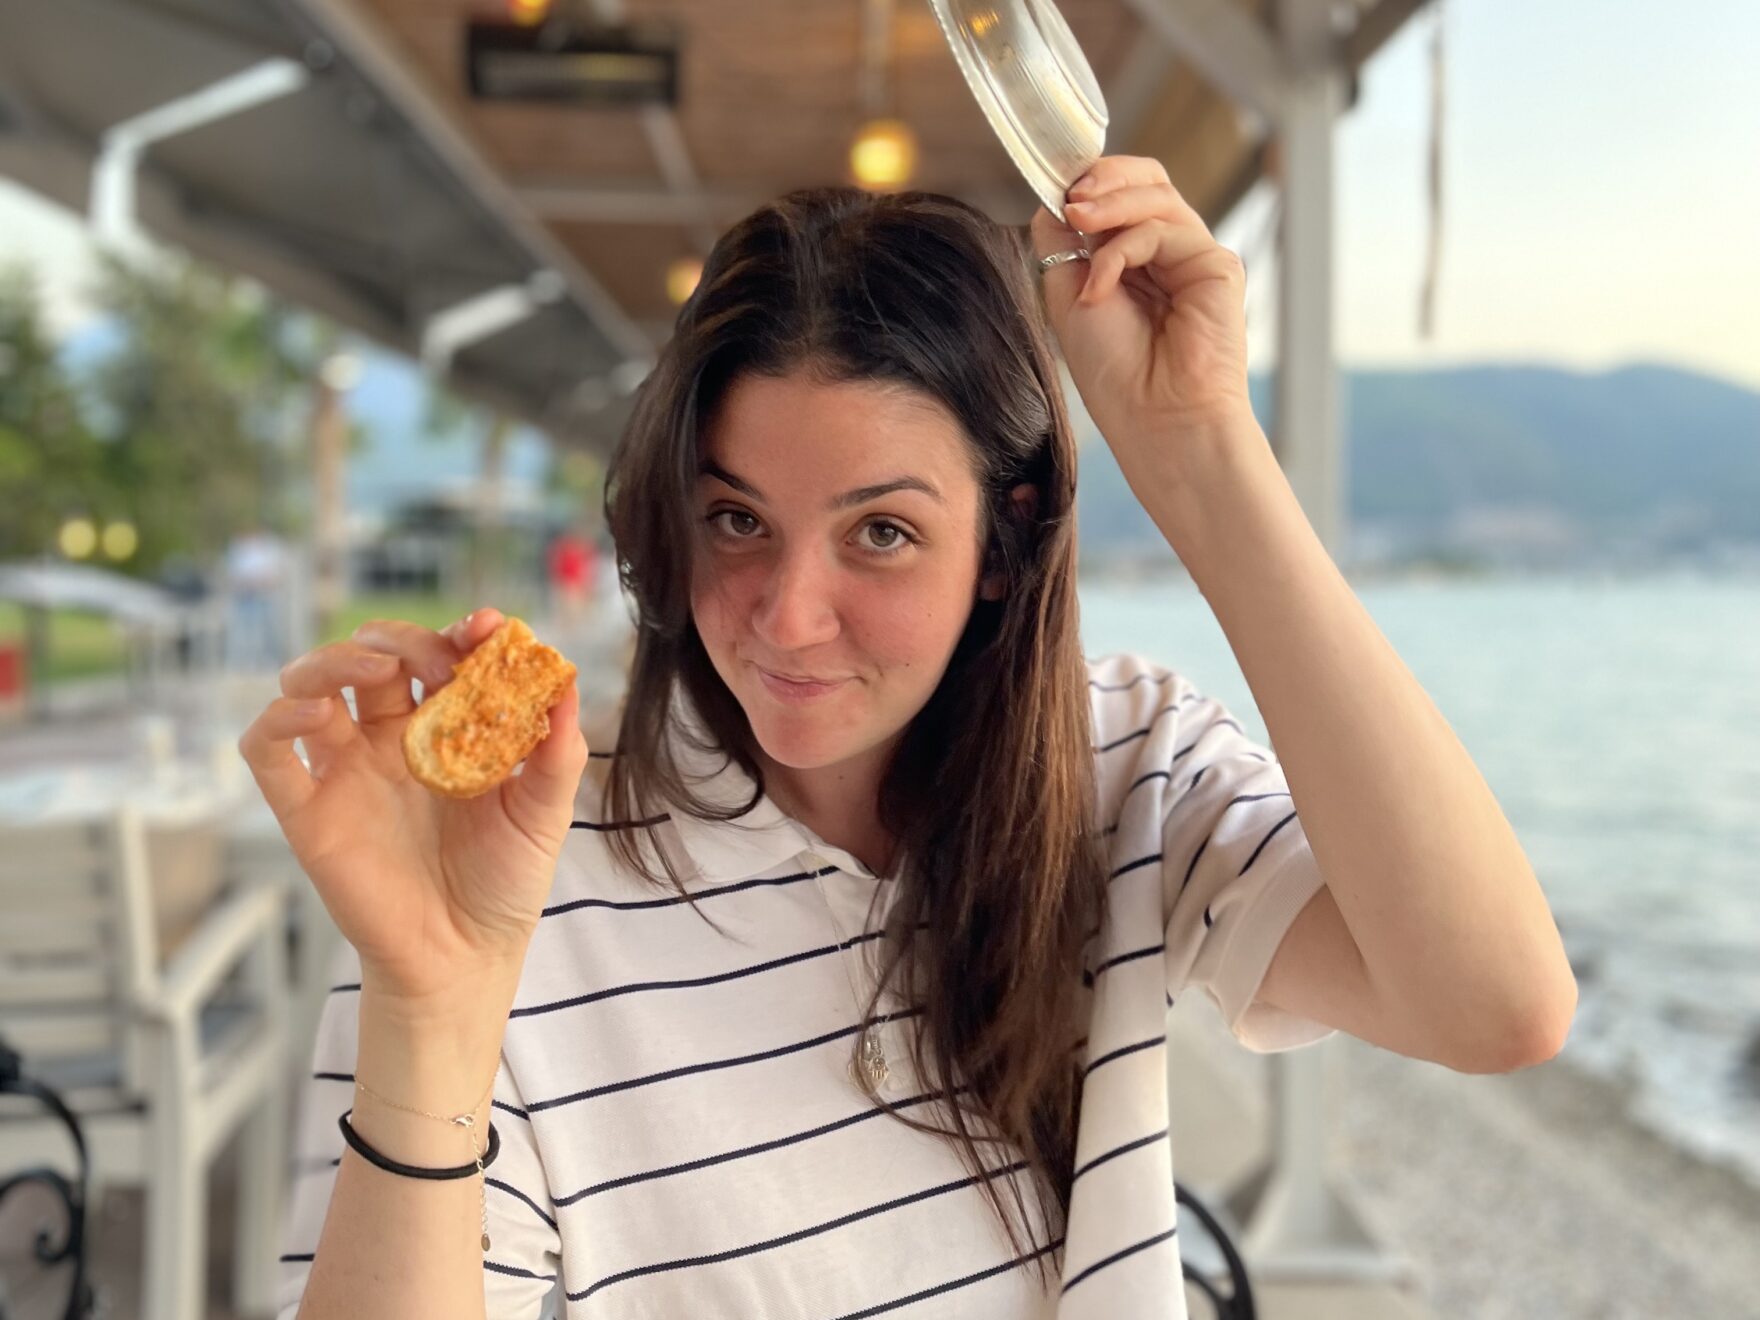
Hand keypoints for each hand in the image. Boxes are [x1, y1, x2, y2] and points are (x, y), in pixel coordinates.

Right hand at [237, 608, 588, 1008]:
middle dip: (400, 638)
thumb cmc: (504, 885)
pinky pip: (267, 750)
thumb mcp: (543, 813)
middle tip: (435, 660)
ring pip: (309, 684)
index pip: (439, 658)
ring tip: (370, 666)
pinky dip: (277, 718)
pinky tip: (314, 713)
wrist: (465, 959)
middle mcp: (389, 741)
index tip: (486, 627)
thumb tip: (565, 683)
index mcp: (444, 731)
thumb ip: (555, 751)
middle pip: (372, 656)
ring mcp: (345, 770)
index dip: (457, 633)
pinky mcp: (307, 810)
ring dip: (331, 659)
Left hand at [1030, 154, 1253, 445]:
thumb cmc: (1114, 374)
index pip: (1119, 196)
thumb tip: (1050, 199)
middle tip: (1071, 195)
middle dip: (1104, 176)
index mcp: (1133, 261)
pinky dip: (1123, 250)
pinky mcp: (1216, 266)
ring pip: (1156, 195)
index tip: (1055, 190)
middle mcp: (1167, 255)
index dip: (1090, 182)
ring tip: (1077, 219)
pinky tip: (1102, 287)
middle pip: (1146, 181)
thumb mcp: (1067, 297)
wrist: (1154, 419)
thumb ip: (1062, 245)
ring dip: (1108, 202)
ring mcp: (1193, 257)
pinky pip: (1163, 230)